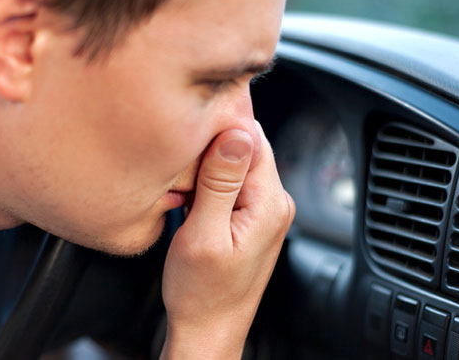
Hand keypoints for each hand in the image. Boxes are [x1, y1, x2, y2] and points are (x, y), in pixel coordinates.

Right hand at [160, 123, 294, 358]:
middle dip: (210, 150)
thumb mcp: (203, 234)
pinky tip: (192, 203)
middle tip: (182, 174)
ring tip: (186, 194)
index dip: (218, 129)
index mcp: (270, 203)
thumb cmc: (202, 294)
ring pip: (235, 164)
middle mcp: (275, 203)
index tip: (189, 134)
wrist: (208, 330)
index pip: (252, 137)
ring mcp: (265, 211)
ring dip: (207, 170)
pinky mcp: (252, 218)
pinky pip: (232, 184)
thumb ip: (220, 182)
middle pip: (245, 148)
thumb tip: (236, 132)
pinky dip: (208, 185)